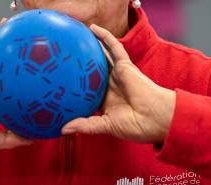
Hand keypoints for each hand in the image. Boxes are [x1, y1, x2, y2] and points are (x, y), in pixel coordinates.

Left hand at [62, 24, 175, 143]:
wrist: (153, 118)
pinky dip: (105, 37)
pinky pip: (114, 48)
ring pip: (100, 56)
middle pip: (91, 71)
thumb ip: (84, 125)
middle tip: (62, 56)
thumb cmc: (134, 125)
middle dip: (79, 64)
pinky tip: (92, 28)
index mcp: (104, 100)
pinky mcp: (124, 66)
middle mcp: (109, 85)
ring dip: (90, 45)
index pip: (86, 90)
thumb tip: (62, 129)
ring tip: (75, 36)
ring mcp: (116, 75)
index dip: (74, 85)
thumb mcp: (104, 126)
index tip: (57, 82)